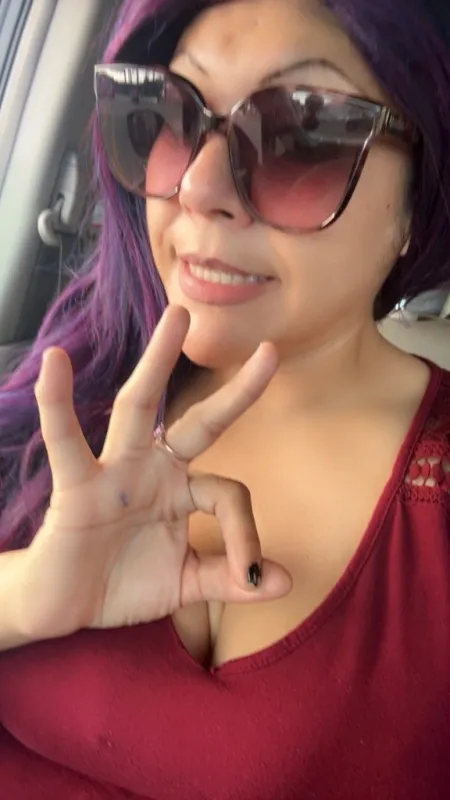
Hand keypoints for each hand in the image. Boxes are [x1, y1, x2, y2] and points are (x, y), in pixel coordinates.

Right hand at [18, 306, 290, 641]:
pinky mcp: (77, 484)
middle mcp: (155, 471)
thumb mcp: (185, 584)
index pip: (229, 495)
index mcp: (183, 491)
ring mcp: (116, 472)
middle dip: (236, 392)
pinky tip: (56, 363)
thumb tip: (284, 583)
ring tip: (178, 317)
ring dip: (158, 362)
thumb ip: (228, 579)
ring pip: (138, 408)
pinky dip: (57, 402)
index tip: (253, 577)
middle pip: (200, 421)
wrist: (66, 608)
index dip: (246, 536)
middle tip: (271, 350)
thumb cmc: (124, 585)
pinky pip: (66, 440)